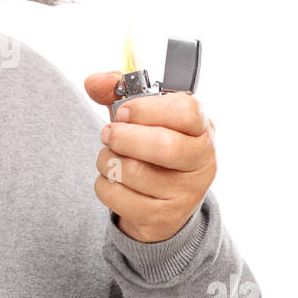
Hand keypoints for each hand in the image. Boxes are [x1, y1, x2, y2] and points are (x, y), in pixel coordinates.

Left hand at [84, 72, 217, 242]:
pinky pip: (121, 199)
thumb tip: (96, 81)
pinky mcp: (165, 217)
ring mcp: (186, 192)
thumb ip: (116, 91)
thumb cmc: (150, 147)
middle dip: (124, 138)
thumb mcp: (140, 117)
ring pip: (136, 173)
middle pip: (164, 146)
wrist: (161, 201)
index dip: (147, 109)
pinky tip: (112, 181)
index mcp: (201, 127)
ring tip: (109, 158)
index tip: (123, 112)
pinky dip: (105, 186)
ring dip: (108, 161)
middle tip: (108, 134)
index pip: (186, 111)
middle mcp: (202, 160)